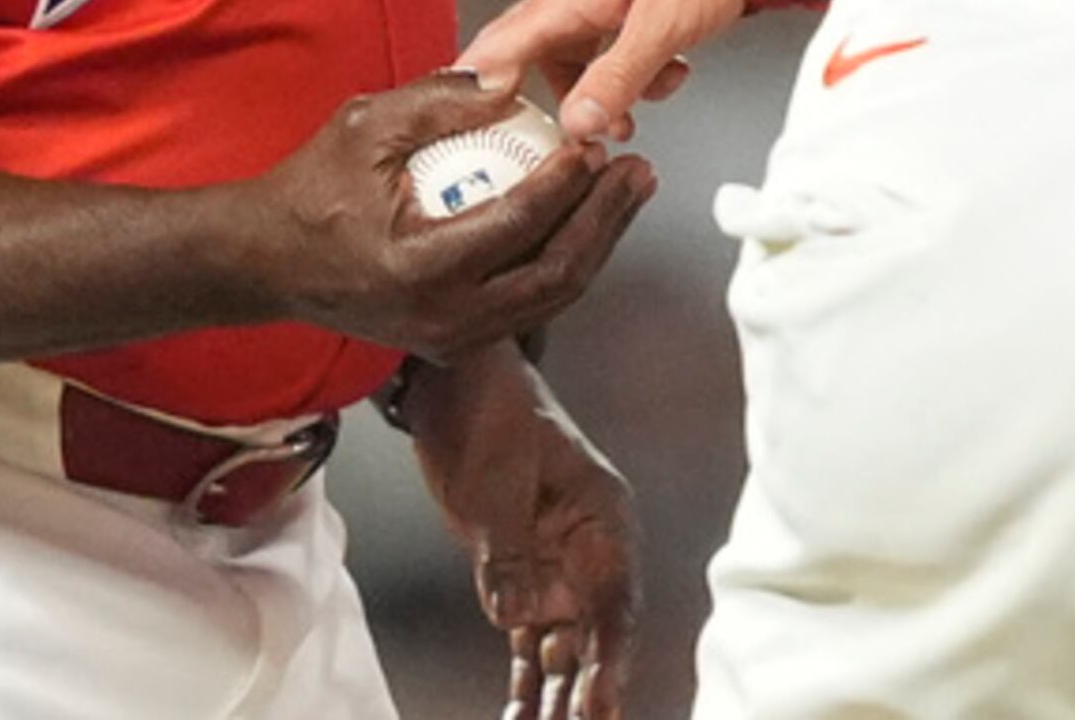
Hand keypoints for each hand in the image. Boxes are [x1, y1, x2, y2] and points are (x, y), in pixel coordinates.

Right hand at [223, 73, 653, 353]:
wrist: (269, 260)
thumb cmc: (310, 191)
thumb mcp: (367, 125)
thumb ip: (440, 101)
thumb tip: (511, 82)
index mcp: (421, 268)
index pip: (520, 225)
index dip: (569, 183)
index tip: (593, 142)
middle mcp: (444, 319)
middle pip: (555, 276)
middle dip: (606, 220)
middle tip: (635, 172)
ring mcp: (452, 339)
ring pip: (550, 298)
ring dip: (596, 243)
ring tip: (625, 192)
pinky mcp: (456, 341)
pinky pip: (529, 304)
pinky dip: (563, 262)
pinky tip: (583, 221)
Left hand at [402, 347, 636, 719]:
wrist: (456, 387)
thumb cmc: (490, 418)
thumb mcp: (494, 484)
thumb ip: (505, 555)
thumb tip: (513, 619)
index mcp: (605, 520)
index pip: (617, 601)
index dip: (613, 659)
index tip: (601, 704)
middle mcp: (591, 554)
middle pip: (599, 636)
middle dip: (591, 692)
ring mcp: (559, 570)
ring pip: (567, 649)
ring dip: (558, 697)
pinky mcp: (523, 580)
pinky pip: (530, 642)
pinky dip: (525, 680)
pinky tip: (519, 716)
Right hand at [465, 0, 750, 141]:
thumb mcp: (660, 26)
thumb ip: (617, 76)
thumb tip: (577, 122)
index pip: (496, 48)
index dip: (470, 91)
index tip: (463, 131)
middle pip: (530, 61)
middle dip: (539, 106)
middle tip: (550, 144)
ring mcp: (600, 0)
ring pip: (577, 61)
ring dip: (599, 95)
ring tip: (627, 120)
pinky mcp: (628, 6)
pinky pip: (611, 52)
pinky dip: (632, 76)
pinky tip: (665, 79)